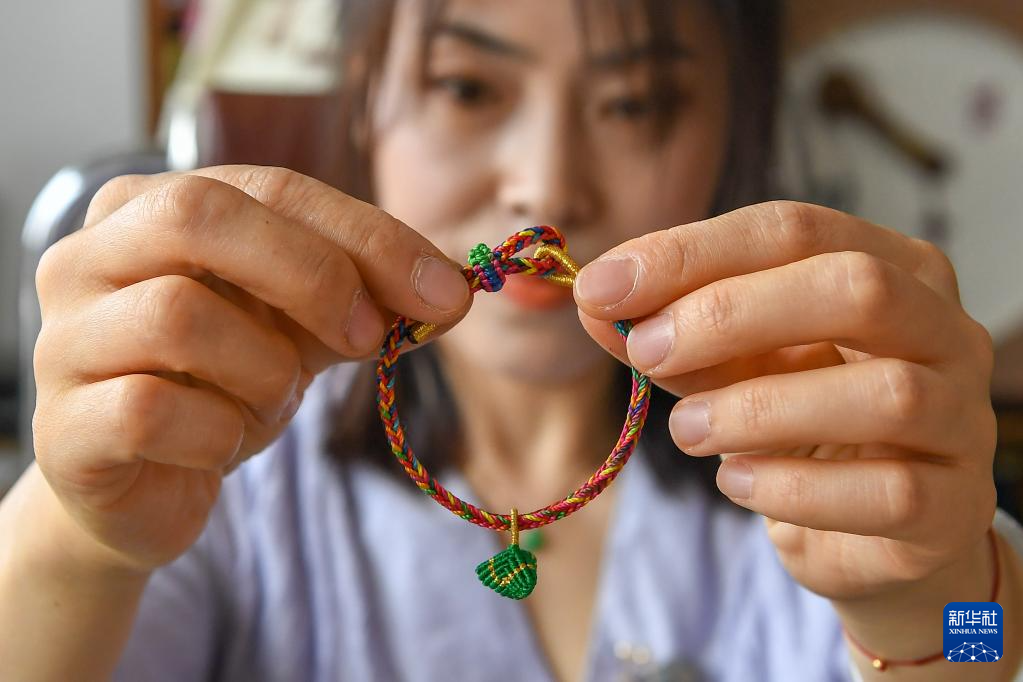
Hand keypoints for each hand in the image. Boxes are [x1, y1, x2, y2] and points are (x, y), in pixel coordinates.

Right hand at [31, 165, 471, 571]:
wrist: (146, 485)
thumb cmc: (222, 385)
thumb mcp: (300, 328)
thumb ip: (363, 298)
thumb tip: (451, 292)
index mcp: (151, 208)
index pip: (270, 188)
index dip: (367, 236)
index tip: (446, 290)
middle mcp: (89, 256)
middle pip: (199, 216)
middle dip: (311, 275)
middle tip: (367, 337)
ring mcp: (64, 338)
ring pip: (180, 318)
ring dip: (263, 372)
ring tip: (267, 400)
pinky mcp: (61, 425)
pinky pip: (153, 411)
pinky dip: (220, 433)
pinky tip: (222, 442)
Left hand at [573, 200, 997, 600]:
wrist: (869, 528)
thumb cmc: (798, 423)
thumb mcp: (726, 366)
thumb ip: (669, 331)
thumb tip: (595, 301)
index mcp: (889, 267)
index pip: (793, 229)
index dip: (691, 252)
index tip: (603, 287)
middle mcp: (943, 328)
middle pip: (854, 287)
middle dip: (731, 314)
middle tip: (646, 351)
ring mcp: (964, 418)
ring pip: (882, 394)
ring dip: (757, 409)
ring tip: (684, 431)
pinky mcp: (956, 506)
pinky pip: (887, 492)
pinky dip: (794, 488)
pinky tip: (736, 482)